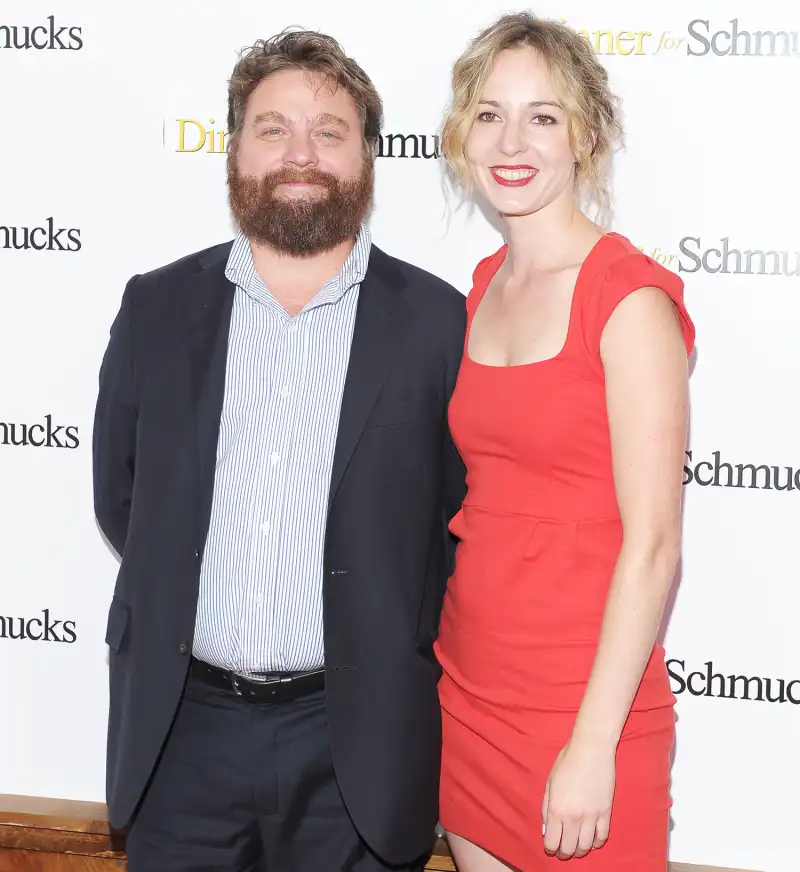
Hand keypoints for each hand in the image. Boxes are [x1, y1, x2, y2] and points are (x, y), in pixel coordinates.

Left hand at [541, 739, 615, 859]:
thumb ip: (545, 807)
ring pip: (586, 847)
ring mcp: (591, 816)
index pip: (552, 842)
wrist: (591, 750)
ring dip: (580, 850)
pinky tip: (591, 840)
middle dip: (564, 853)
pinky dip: (596, 843)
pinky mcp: (606, 813)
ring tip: (576, 847)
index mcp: (556, 809)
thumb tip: (546, 829)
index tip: (551, 847)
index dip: (550, 848)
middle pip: (569, 849)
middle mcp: (573, 817)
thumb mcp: (550, 783)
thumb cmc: (567, 762)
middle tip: (562, 851)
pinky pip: (602, 837)